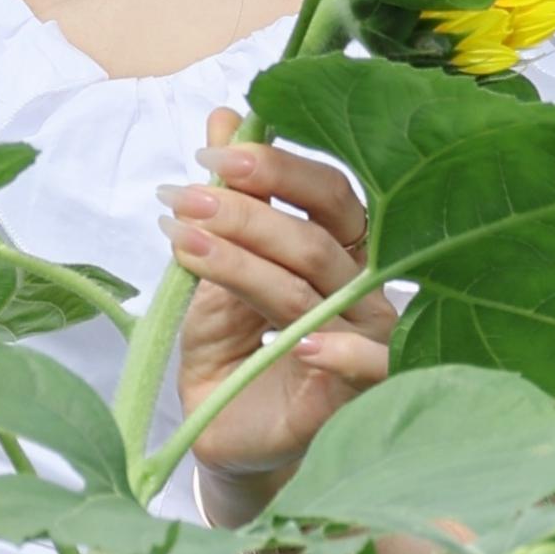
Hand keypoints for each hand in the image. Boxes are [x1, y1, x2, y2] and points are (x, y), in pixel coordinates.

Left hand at [160, 106, 395, 484]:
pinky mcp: (356, 400)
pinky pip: (370, 369)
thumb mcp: (216, 268)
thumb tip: (223, 116)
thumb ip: (229, 199)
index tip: (210, 155)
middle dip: (249, 211)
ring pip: (315, 292)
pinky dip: (341, 354)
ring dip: (246, 264)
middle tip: (185, 196)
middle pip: (318, 238)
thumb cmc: (234, 352)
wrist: (224, 437)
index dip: (276, 168)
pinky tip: (300, 343)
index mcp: (338, 251)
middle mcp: (362, 291)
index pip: (329, 194)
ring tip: (185, 243)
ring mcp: (364, 344)